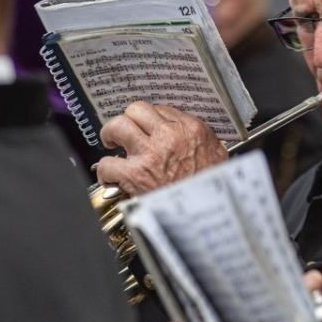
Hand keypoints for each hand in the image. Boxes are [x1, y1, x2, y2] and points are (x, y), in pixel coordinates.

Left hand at [95, 102, 227, 194]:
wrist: (208, 212)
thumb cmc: (212, 188)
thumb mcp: (217, 154)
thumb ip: (202, 139)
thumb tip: (187, 135)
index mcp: (190, 129)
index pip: (161, 109)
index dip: (150, 119)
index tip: (146, 128)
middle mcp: (169, 136)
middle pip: (136, 109)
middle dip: (128, 119)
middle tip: (124, 131)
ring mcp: (150, 154)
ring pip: (117, 126)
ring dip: (110, 134)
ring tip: (111, 143)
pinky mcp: (135, 175)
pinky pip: (107, 163)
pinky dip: (105, 171)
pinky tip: (111, 176)